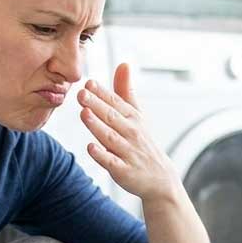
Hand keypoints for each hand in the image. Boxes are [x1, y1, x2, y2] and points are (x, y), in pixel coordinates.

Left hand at [77, 63, 179, 200]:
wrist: (160, 179)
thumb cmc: (142, 142)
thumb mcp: (137, 115)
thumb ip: (125, 91)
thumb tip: (123, 63)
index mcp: (133, 118)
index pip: (116, 103)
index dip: (102, 93)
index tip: (89, 82)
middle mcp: (131, 133)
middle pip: (112, 117)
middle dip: (97, 104)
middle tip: (81, 93)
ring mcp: (127, 153)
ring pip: (110, 138)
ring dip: (97, 126)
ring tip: (84, 113)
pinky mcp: (123, 171)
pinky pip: (111, 162)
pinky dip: (102, 155)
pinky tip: (90, 147)